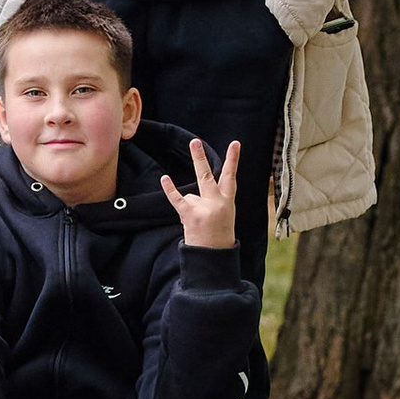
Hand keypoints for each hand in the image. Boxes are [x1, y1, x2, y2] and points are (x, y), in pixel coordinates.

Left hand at [160, 134, 240, 252]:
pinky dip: (170, 189)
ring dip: (191, 207)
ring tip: (199, 223)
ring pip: (191, 195)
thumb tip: (190, 193)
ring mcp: (204, 208)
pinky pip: (178, 198)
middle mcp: (218, 203)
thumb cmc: (218, 235)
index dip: (233, 159)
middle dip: (200, 158)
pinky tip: (164, 178)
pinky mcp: (191, 215)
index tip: (235, 143)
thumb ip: (212, 200)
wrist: (215, 256)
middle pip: (208, 175)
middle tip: (195, 142)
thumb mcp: (225, 215)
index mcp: (228, 201)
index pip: (231, 176)